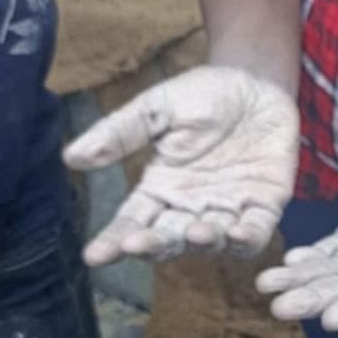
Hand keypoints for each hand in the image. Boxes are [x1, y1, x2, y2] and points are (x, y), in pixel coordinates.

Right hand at [63, 66, 298, 263]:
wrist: (255, 81)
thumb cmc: (202, 95)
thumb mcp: (156, 108)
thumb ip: (121, 134)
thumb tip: (71, 157)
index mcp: (162, 189)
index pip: (133, 222)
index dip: (114, 241)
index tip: (94, 256)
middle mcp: (193, 207)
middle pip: (170, 238)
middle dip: (154, 245)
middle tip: (137, 245)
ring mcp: (229, 209)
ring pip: (213, 241)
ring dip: (203, 242)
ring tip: (194, 233)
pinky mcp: (265, 204)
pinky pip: (257, 230)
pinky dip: (248, 237)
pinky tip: (237, 233)